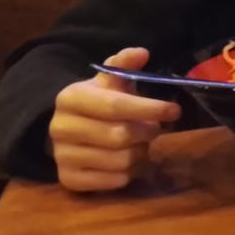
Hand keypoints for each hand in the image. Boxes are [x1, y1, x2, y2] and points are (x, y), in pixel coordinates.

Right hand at [49, 48, 179, 192]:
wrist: (70, 131)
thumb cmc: (98, 103)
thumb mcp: (110, 82)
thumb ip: (124, 66)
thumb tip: (141, 52)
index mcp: (70, 98)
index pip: (115, 105)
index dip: (148, 108)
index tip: (174, 110)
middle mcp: (59, 128)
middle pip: (120, 136)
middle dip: (147, 132)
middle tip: (156, 127)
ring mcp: (61, 157)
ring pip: (120, 161)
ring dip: (141, 153)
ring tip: (140, 143)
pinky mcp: (69, 180)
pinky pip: (115, 181)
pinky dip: (132, 172)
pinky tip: (129, 160)